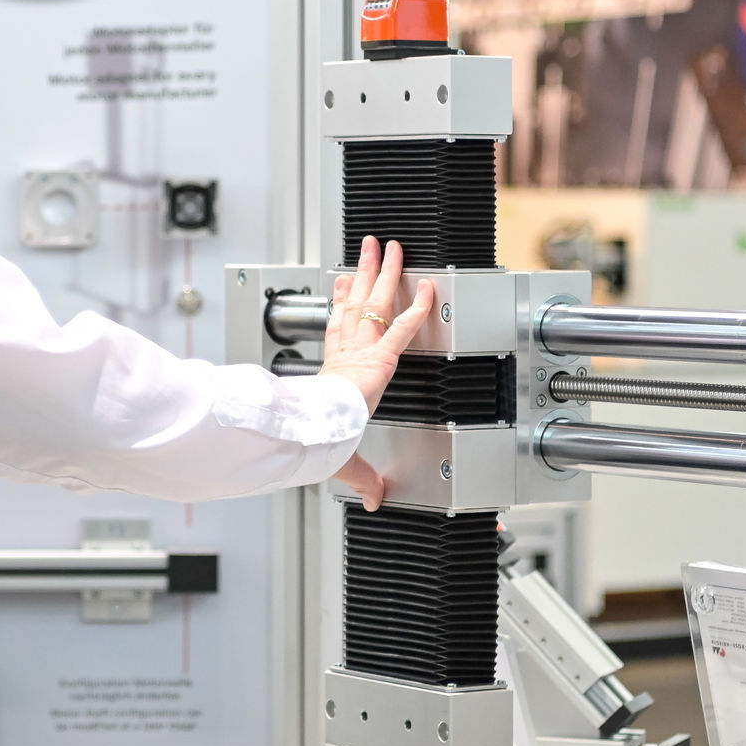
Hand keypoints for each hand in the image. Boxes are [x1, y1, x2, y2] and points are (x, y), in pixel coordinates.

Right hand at [320, 236, 435, 510]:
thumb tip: (374, 498)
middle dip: (362, 274)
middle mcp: (345, 354)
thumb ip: (363, 475)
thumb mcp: (342, 457)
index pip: (337, 330)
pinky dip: (417, 306)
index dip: (340, 304)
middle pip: (354, 304)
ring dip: (383, 272)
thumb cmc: (319, 440)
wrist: (317, 435)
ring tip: (388, 246)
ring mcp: (362, 350)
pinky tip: (428, 287)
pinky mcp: (379, 356)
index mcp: (332, 371)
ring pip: (374, 303)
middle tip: (368, 250)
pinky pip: (403, 327)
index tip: (342, 285)